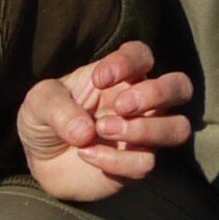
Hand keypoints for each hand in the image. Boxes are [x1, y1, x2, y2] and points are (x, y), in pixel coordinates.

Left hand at [19, 42, 196, 205]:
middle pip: (180, 86)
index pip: (143, 55)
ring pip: (178, 128)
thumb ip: (57, 107)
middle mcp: (140, 102)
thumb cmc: (45, 120)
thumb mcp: (38, 103)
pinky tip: (87, 155)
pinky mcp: (137, 164)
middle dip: (156, 93)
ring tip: (103, 130)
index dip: (128, 62)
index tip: (99, 80)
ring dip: (143, 129)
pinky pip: (146, 163)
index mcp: (119, 76)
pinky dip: (115, 161)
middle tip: (120, 106)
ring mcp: (143, 134)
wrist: (41, 162)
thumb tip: (86, 130)